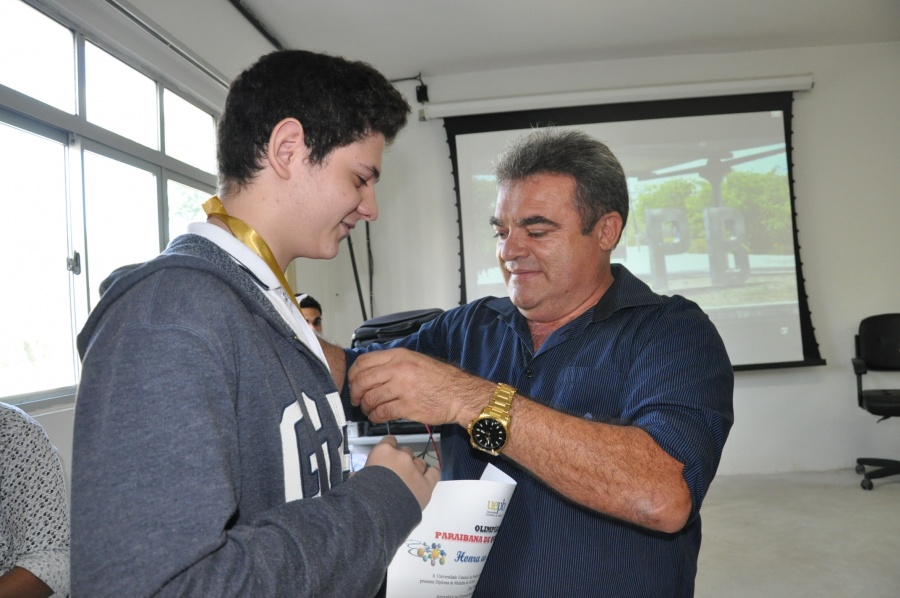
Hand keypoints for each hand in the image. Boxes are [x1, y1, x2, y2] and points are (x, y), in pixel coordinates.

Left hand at [349, 348, 491, 426]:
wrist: (459, 394)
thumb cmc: (441, 380)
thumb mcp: (416, 360)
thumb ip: (394, 363)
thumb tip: (373, 371)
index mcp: (399, 356)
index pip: (364, 362)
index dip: (353, 374)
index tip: (353, 382)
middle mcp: (398, 369)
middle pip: (363, 380)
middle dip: (356, 392)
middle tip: (357, 399)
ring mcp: (402, 388)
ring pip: (370, 398)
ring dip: (366, 406)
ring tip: (369, 409)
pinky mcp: (407, 406)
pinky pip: (382, 412)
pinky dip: (375, 417)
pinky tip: (377, 417)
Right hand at [364, 435, 439, 509]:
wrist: (377, 513)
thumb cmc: (363, 496)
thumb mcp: (359, 479)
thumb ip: (365, 473)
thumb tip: (358, 477)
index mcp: (383, 452)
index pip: (390, 440)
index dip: (390, 448)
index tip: (388, 456)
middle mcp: (401, 456)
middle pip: (406, 451)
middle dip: (402, 461)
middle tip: (397, 474)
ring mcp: (415, 469)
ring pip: (420, 462)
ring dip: (415, 469)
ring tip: (408, 482)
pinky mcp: (426, 484)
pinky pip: (434, 472)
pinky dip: (430, 474)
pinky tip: (425, 479)